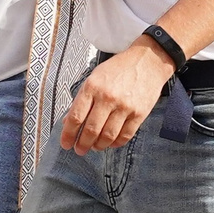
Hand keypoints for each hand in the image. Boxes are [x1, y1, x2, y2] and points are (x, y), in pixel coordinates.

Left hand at [59, 37, 175, 152]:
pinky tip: (110, 143)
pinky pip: (125, 135)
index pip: (76, 117)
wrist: (148, 62)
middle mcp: (107, 98)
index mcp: (92, 87)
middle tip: (79, 150)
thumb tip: (68, 122)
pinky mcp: (140, 113)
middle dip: (82, 144)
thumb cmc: (117, 70)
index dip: (68, 134)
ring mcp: (125, 106)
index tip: (66, 144)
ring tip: (94, 147)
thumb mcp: (94, 78)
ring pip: (108, 136)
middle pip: (91, 130)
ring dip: (99, 146)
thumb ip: (81, 100)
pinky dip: (116, 143)